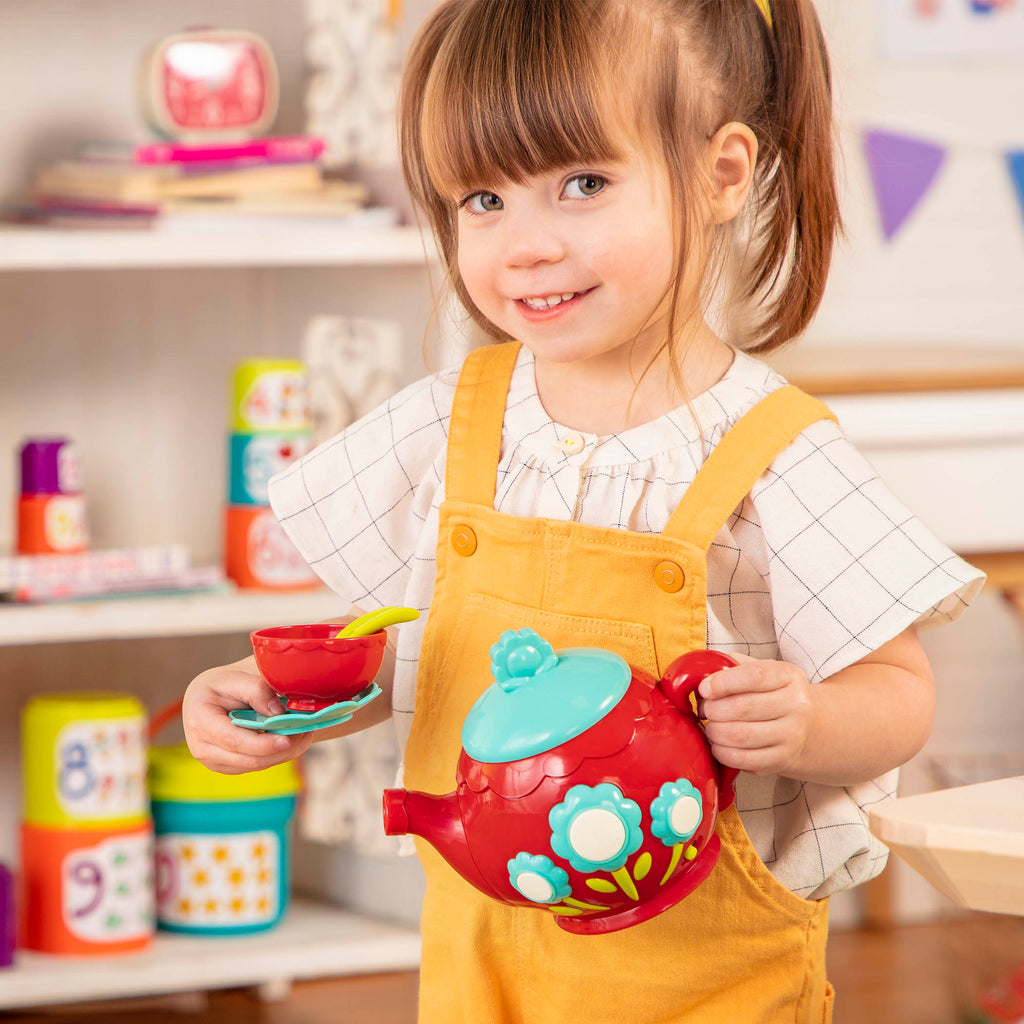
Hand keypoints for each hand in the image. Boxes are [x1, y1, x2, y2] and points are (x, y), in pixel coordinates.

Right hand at [182, 656, 312, 774]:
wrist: (208, 697)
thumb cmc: (223, 685)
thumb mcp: (236, 678)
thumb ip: (257, 691)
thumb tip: (277, 712)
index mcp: (200, 722)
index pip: (234, 740)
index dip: (263, 744)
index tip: (287, 740)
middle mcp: (201, 747)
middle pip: (249, 759)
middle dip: (281, 749)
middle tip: (306, 731)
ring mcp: (213, 761)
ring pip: (257, 765)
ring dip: (283, 753)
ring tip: (303, 732)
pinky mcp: (227, 766)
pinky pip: (257, 765)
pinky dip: (276, 754)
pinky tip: (291, 738)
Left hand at [697, 655, 813, 776]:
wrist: (808, 727)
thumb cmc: (770, 693)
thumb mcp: (759, 669)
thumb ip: (731, 665)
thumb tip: (699, 676)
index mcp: (788, 676)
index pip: (754, 676)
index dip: (723, 682)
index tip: (704, 688)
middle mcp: (796, 705)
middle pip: (742, 707)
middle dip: (713, 709)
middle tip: (705, 709)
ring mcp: (791, 735)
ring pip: (739, 735)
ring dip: (714, 731)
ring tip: (711, 726)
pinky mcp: (781, 759)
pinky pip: (741, 759)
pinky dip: (721, 751)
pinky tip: (719, 744)